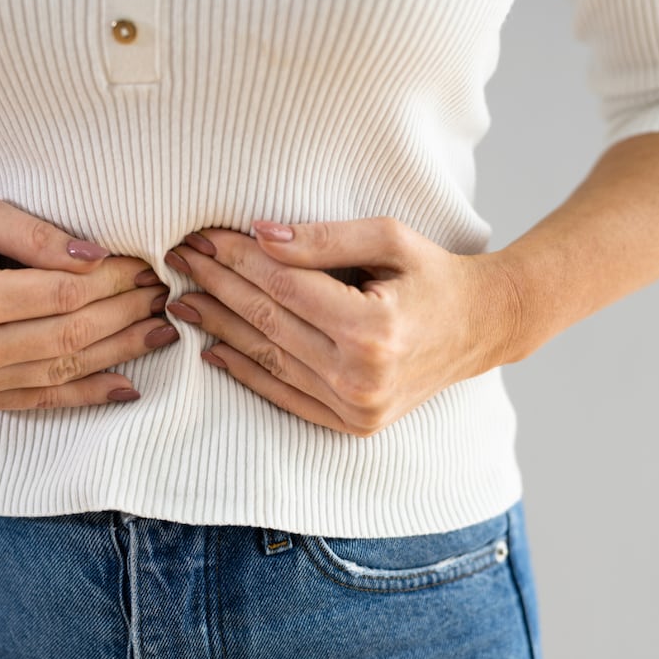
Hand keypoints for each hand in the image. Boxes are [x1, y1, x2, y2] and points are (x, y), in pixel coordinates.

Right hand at [0, 195, 175, 409]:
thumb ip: (35, 233)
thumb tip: (96, 256)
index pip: (63, 294)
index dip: (113, 281)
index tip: (145, 265)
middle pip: (71, 335)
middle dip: (127, 313)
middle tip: (164, 295)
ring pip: (65, 370)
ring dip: (121, 352)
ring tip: (160, 330)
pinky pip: (45, 402)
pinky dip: (90, 394)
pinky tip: (128, 384)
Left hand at [163, 218, 520, 435]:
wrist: (480, 328)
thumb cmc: (434, 275)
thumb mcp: (390, 238)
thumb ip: (323, 238)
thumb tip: (260, 234)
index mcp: (373, 329)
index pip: (284, 286)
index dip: (237, 259)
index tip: (203, 237)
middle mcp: (360, 377)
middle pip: (268, 322)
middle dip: (217, 286)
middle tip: (177, 261)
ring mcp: (354, 408)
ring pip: (268, 360)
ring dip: (219, 328)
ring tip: (182, 300)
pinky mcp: (350, 424)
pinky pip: (284, 395)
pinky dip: (245, 372)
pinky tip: (212, 350)